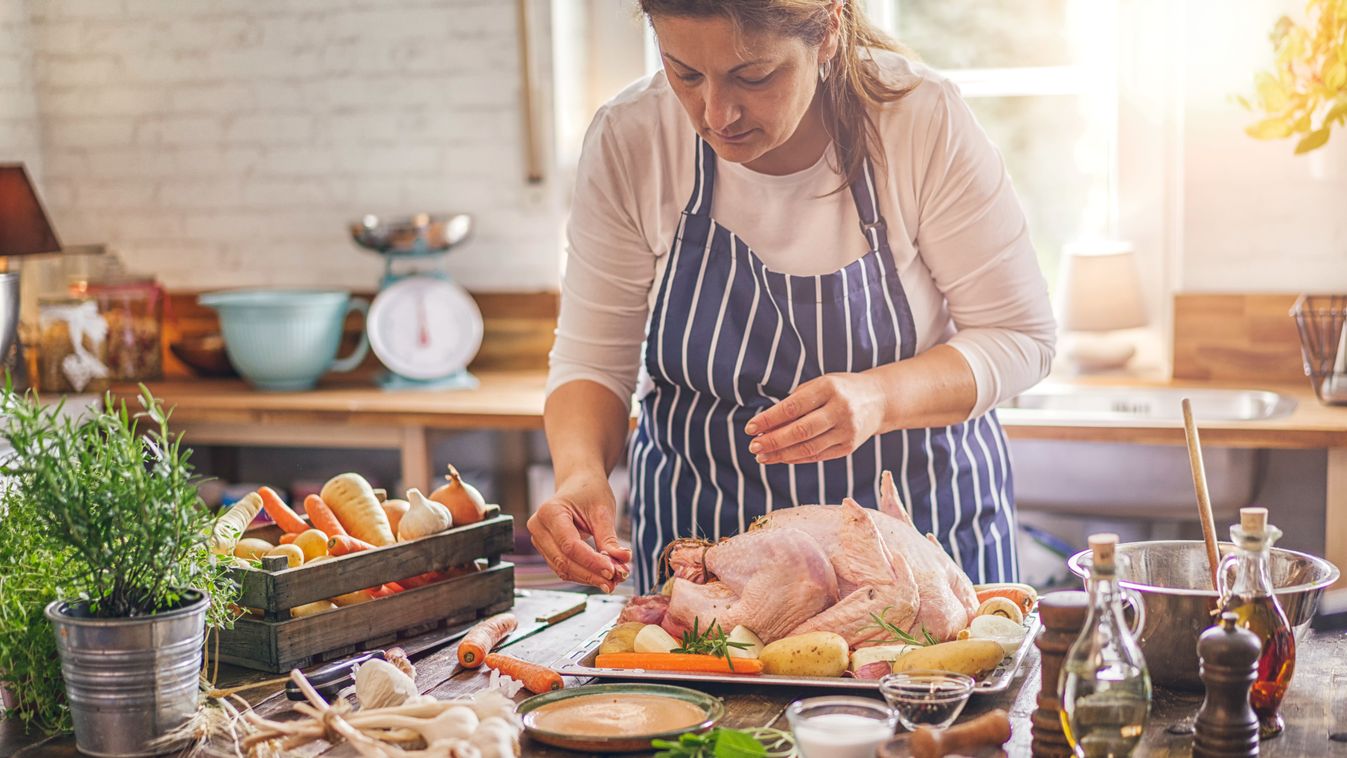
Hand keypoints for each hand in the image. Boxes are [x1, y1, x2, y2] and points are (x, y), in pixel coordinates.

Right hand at [527, 471, 632, 591]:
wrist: (578, 483)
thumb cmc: (589, 491)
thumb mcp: (602, 511)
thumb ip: (609, 538)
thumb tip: (623, 560)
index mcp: (550, 512)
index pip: (570, 545)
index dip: (591, 562)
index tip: (613, 570)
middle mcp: (538, 527)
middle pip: (564, 560)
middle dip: (591, 574)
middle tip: (614, 582)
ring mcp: (539, 540)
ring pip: (562, 569)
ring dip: (588, 578)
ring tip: (611, 582)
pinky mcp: (546, 550)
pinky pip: (563, 568)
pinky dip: (582, 574)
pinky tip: (600, 577)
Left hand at [744, 372, 886, 464]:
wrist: (879, 401)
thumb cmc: (840, 390)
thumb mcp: (819, 385)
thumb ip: (794, 403)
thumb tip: (765, 426)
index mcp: (829, 388)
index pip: (792, 407)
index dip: (769, 419)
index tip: (750, 427)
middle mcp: (840, 409)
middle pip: (800, 431)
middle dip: (773, 441)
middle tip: (753, 446)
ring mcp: (847, 430)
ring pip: (808, 448)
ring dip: (781, 454)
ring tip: (762, 456)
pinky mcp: (849, 447)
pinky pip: (818, 456)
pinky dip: (796, 458)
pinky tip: (781, 458)